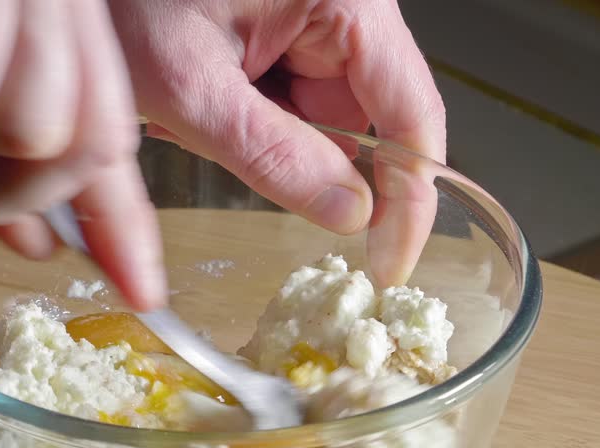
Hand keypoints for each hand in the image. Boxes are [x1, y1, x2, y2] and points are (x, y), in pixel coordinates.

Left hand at [109, 0, 445, 286]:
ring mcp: (317, 9)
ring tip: (188, 107)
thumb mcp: (187, 86)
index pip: (412, 115)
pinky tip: (196, 92)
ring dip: (263, 135)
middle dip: (301, 158)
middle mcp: (347, 1)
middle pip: (367, 117)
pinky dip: (244, 112)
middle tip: (219, 147)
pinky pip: (290, 91)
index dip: (406, 201)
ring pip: (323, 112)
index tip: (387, 269)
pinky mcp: (286, 19)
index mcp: (347, 0)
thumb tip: (349, 215)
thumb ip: (273, 156)